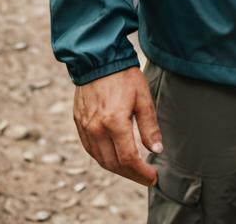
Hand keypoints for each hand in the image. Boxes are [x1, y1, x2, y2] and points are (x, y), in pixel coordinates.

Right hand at [73, 66, 162, 185]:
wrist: (97, 59)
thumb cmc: (123, 75)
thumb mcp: (143, 97)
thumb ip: (149, 126)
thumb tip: (156, 150)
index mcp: (114, 122)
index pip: (128, 159)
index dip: (142, 173)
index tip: (153, 177)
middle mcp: (96, 129)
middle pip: (113, 164)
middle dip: (131, 175)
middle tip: (145, 177)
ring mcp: (85, 127)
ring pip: (100, 160)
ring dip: (117, 169)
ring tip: (133, 169)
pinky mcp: (79, 123)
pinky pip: (90, 149)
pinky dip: (103, 158)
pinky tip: (114, 157)